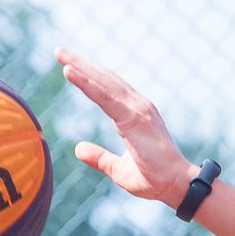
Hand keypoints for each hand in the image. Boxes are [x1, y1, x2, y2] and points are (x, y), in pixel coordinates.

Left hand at [54, 48, 194, 208]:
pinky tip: (70, 72)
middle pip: (104, 79)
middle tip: (59, 51)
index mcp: (134, 115)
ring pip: (102, 83)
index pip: (108, 89)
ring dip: (80, 67)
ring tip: (60, 54)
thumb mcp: (118, 170)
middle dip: (81, 64)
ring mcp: (136, 108)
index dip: (89, 76)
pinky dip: (86, 83)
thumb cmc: (153, 179)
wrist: (175, 184)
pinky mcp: (133, 117)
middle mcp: (137, 105)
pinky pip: (104, 97)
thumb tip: (78, 149)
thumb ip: (99, 158)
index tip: (68, 66)